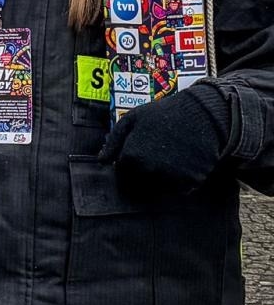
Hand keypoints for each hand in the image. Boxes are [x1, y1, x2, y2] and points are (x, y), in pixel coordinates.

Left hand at [98, 83, 232, 194]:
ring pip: (158, 188)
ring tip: (169, 156)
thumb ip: (113, 141)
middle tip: (154, 154)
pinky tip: (182, 162)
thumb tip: (101, 160)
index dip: (128, 163)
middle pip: (139, 183)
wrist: (202, 115)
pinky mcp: (192, 182)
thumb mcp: (132, 119)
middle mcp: (150, 170)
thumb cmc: (164, 114)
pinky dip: (179, 181)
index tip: (137, 152)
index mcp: (132, 156)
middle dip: (141, 173)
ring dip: (160, 178)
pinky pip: (180, 190)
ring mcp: (171, 178)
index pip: (122, 173)